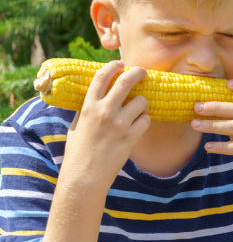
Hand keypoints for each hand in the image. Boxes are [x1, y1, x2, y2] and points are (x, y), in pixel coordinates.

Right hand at [62, 60, 150, 191]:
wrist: (84, 177)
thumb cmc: (78, 152)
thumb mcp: (76, 126)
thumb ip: (86, 109)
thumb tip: (95, 94)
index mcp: (88, 107)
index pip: (102, 76)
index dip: (113, 66)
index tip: (120, 64)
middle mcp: (105, 111)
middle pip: (126, 81)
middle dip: (138, 72)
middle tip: (143, 72)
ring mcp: (119, 124)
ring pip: (142, 101)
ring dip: (142, 104)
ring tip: (137, 112)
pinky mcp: (131, 137)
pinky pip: (146, 120)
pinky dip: (144, 122)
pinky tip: (138, 127)